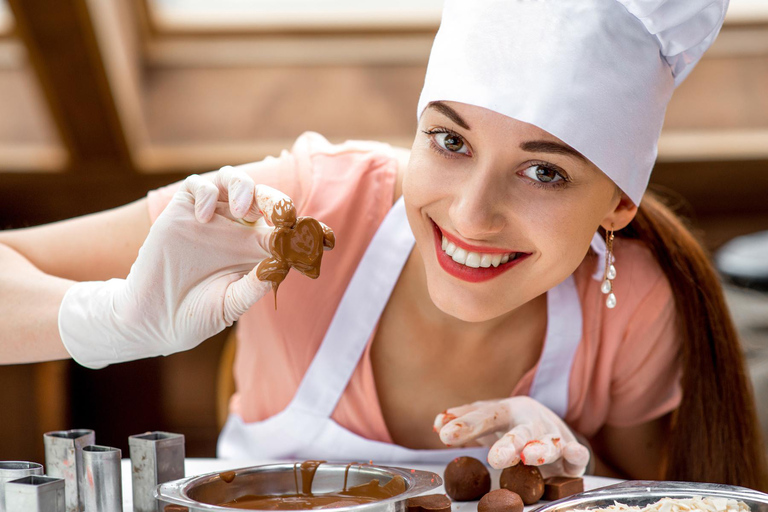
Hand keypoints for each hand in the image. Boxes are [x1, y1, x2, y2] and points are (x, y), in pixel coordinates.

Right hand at [59, 166, 330, 368]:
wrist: (152, 320)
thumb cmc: (196, 314)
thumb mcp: (231, 302)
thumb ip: (256, 283)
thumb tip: (285, 262)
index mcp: (257, 250)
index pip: (289, 231)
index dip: (310, 231)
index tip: (327, 240)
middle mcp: (237, 229)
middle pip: (266, 199)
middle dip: (279, 202)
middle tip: (284, 215)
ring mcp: (210, 218)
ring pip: (235, 181)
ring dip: (246, 188)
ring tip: (245, 210)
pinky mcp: (181, 212)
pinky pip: (198, 186)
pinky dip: (207, 193)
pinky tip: (205, 217)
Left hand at [434, 396, 589, 476]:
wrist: (551, 427)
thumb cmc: (512, 424)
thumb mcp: (489, 418)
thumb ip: (465, 420)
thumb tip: (439, 422)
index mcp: (507, 411)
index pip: (486, 416)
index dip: (466, 425)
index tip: (445, 434)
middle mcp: (530, 421)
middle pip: (520, 430)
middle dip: (508, 443)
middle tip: (494, 458)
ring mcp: (552, 436)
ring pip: (549, 442)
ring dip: (541, 450)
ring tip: (529, 458)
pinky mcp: (571, 455)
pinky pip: (578, 454)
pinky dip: (577, 454)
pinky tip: (573, 454)